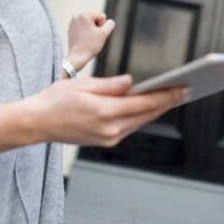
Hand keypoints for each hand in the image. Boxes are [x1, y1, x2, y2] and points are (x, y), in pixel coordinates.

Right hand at [28, 74, 186, 146]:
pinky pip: (130, 127)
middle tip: (186, 90)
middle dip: (167, 102)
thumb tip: (133, 82)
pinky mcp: (105, 141)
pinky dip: (141, 116)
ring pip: (140, 122)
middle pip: (147, 114)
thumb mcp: (83, 84)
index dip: (167, 96)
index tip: (183, 88)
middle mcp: (110, 129)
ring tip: (172, 97)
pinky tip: (149, 107)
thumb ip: (111, 85)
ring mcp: (108, 138)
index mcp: (105, 112)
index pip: (145, 103)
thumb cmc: (56, 99)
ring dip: (156, 110)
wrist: (37, 123)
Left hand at [67, 12, 115, 70]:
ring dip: (91, 31)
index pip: (102, 16)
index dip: (102, 27)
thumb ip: (110, 24)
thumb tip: (109, 21)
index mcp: (84, 15)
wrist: (77, 57)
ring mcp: (72, 23)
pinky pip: (83, 29)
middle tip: (91, 38)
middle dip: (96, 28)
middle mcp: (77, 16)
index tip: (96, 34)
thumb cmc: (90, 45)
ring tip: (87, 39)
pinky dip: (85, 34)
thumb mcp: (104, 33)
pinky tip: (83, 40)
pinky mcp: (71, 29)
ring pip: (89, 25)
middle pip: (95, 19)